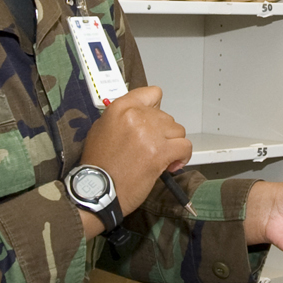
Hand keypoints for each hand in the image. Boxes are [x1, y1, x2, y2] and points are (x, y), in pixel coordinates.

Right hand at [80, 87, 190, 217]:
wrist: (98, 189)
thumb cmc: (98, 163)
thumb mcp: (101, 128)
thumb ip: (123, 117)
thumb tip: (143, 114)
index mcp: (120, 108)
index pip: (152, 93)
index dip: (156, 109)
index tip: (153, 123)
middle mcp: (136, 116)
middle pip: (166, 117)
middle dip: (162, 133)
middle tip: (151, 149)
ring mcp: (150, 134)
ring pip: (178, 131)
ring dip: (172, 144)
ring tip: (161, 158)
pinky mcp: (160, 152)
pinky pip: (184, 146)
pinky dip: (182, 156)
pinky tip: (172, 165)